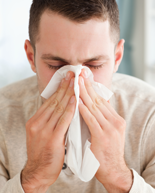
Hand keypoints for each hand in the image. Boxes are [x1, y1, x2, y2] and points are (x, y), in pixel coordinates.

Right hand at [21, 71, 75, 192]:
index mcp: (35, 121)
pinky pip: (63, 120)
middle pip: (54, 101)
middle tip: (72, 73)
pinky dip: (70, 109)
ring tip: (75, 81)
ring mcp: (43, 131)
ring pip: (59, 108)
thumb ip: (51, 121)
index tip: (67, 78)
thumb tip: (62, 108)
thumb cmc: (44, 152)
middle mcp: (38, 123)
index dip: (59, 89)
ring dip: (68, 93)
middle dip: (64, 86)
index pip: (49, 101)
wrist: (38, 172)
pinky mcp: (52, 139)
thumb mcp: (43, 134)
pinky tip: (75, 99)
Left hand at [78, 70, 132, 192]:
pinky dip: (84, 110)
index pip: (103, 99)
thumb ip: (103, 118)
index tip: (85, 77)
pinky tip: (77, 101)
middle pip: (98, 100)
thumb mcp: (109, 132)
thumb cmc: (107, 151)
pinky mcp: (103, 137)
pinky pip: (91, 120)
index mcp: (116, 119)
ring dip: (84, 94)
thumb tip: (96, 103)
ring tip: (76, 82)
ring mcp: (110, 129)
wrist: (114, 171)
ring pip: (94, 107)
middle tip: (79, 73)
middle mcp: (115, 121)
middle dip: (87, 86)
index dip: (93, 87)